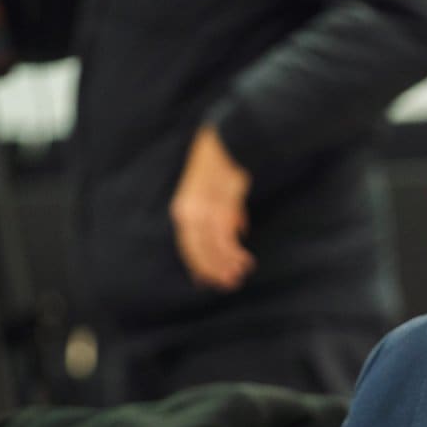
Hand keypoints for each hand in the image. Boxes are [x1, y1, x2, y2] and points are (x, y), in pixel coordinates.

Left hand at [170, 125, 254, 290]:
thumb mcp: (214, 194)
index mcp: (183, 210)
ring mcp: (204, 211)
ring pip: (213, 248)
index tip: (207, 281)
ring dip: (227, 264)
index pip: (187, 247)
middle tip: (229, 284)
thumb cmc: (221, 166)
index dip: (199, 266)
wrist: (227, 142)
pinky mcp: (220, 208)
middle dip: (213, 270)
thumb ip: (223, 214)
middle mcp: (189, 213)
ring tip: (240, 274)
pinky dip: (234, 252)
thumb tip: (238, 230)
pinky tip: (244, 258)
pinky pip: (225, 238)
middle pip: (198, 252)